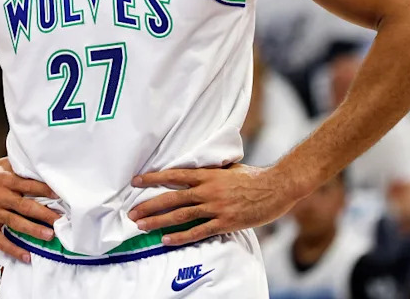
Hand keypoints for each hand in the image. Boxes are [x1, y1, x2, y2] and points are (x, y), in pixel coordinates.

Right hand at [0, 157, 60, 261]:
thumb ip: (15, 167)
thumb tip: (35, 164)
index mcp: (5, 180)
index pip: (29, 185)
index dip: (45, 190)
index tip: (60, 196)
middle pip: (26, 206)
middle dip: (45, 214)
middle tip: (60, 220)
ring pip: (15, 223)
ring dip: (33, 230)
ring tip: (49, 236)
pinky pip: (0, 240)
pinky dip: (13, 249)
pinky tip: (26, 256)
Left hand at [128, 164, 297, 245]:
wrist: (277, 187)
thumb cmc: (254, 177)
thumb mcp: (229, 168)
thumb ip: (211, 171)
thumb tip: (197, 170)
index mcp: (207, 175)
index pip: (173, 175)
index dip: (152, 178)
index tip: (135, 181)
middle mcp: (207, 190)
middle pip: (171, 198)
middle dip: (149, 205)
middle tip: (131, 213)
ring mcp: (215, 207)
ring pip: (180, 215)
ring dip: (158, 221)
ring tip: (141, 226)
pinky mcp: (225, 222)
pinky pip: (198, 231)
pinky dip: (180, 237)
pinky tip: (166, 241)